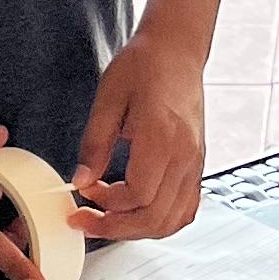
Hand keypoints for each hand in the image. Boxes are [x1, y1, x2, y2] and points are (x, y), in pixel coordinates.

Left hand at [71, 25, 205, 240]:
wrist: (176, 50)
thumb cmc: (143, 65)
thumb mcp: (107, 98)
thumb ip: (94, 143)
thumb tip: (81, 180)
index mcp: (163, 136)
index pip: (138, 194)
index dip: (107, 203)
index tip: (84, 193)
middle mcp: (185, 155)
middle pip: (155, 216)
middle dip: (116, 227)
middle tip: (86, 220)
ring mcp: (195, 163)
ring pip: (172, 220)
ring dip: (137, 229)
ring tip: (107, 219)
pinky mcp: (197, 165)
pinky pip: (186, 208)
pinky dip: (161, 221)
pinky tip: (136, 214)